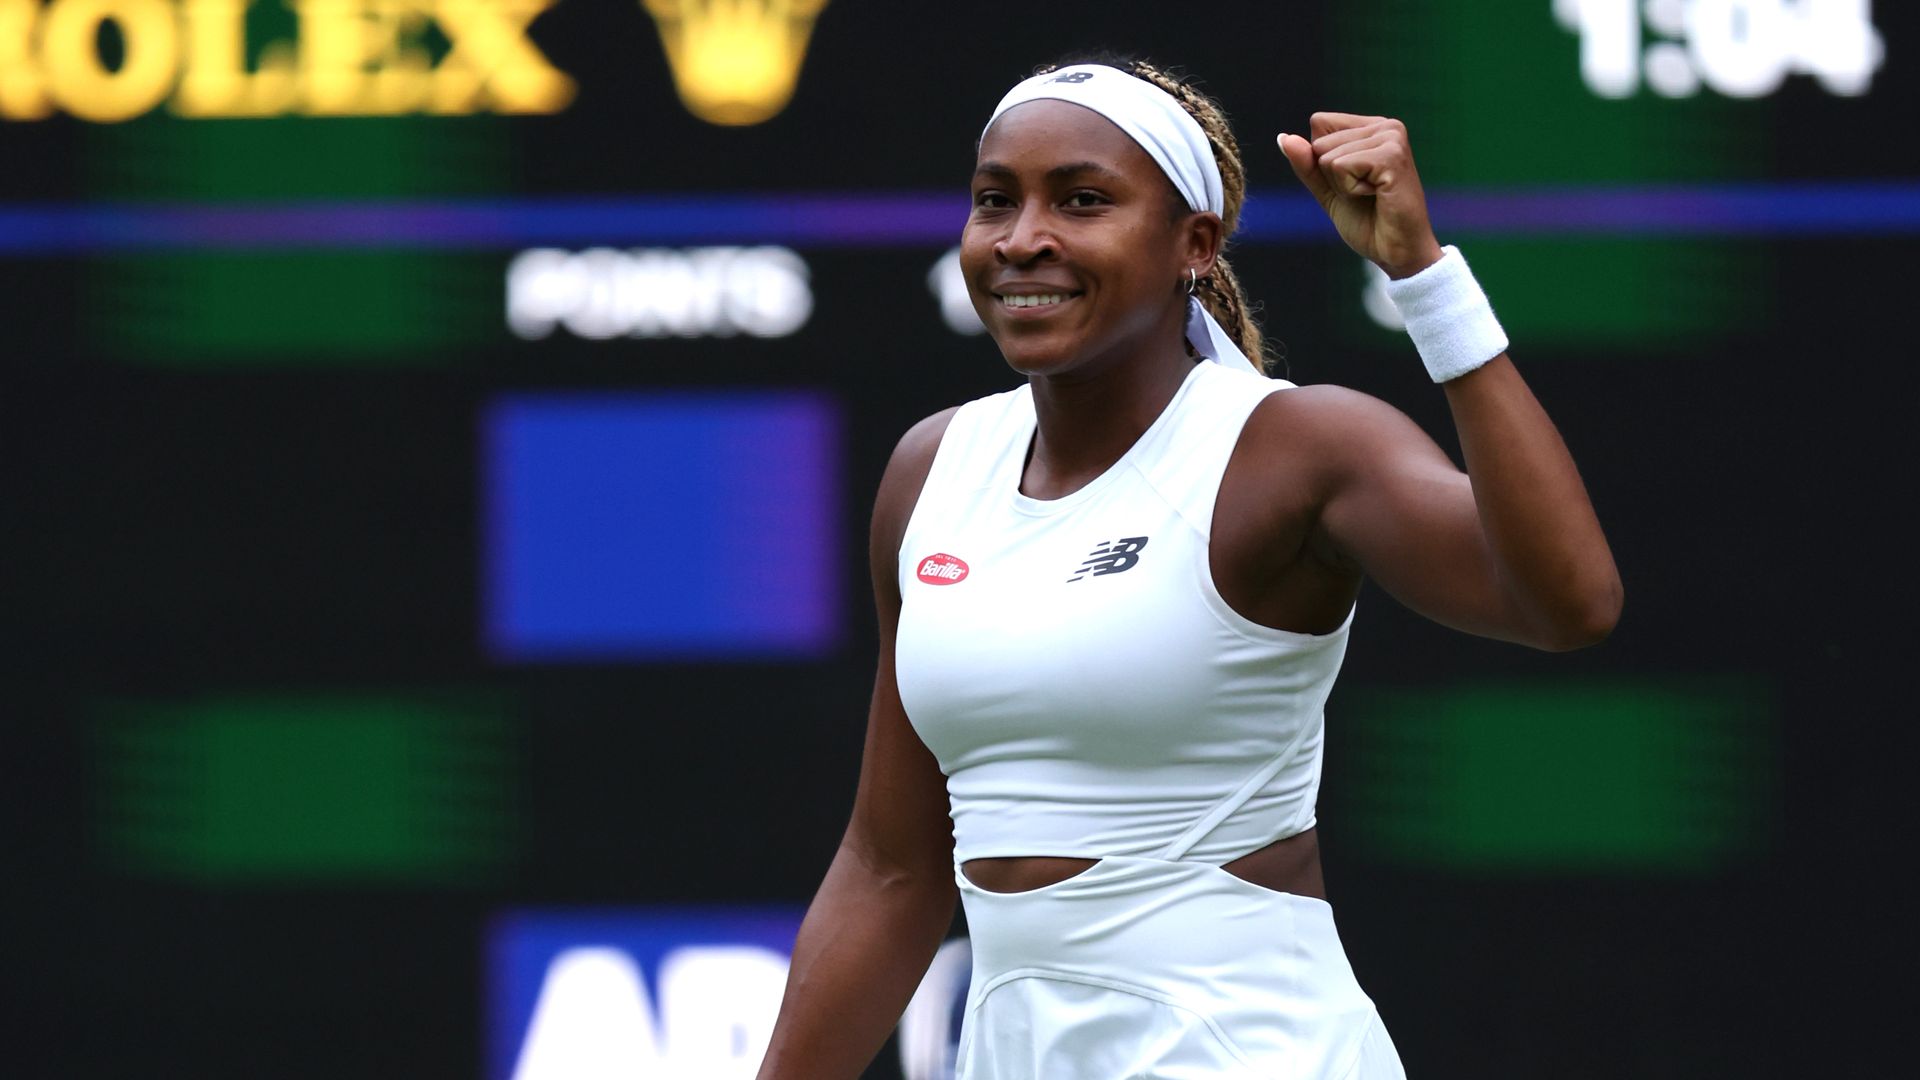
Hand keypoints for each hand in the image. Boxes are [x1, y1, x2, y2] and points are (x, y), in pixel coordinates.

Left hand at [1278, 114, 1443, 279]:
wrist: (1397, 254)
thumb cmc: (1368, 222)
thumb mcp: (1328, 190)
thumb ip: (1307, 164)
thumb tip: (1283, 138)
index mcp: (1372, 128)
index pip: (1319, 124)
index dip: (1323, 161)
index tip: (1354, 182)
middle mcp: (1386, 126)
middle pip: (1320, 141)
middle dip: (1333, 177)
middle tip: (1365, 194)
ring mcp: (1392, 138)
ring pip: (1329, 157)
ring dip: (1343, 186)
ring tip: (1373, 195)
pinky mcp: (1392, 156)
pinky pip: (1342, 167)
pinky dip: (1351, 190)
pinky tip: (1377, 196)